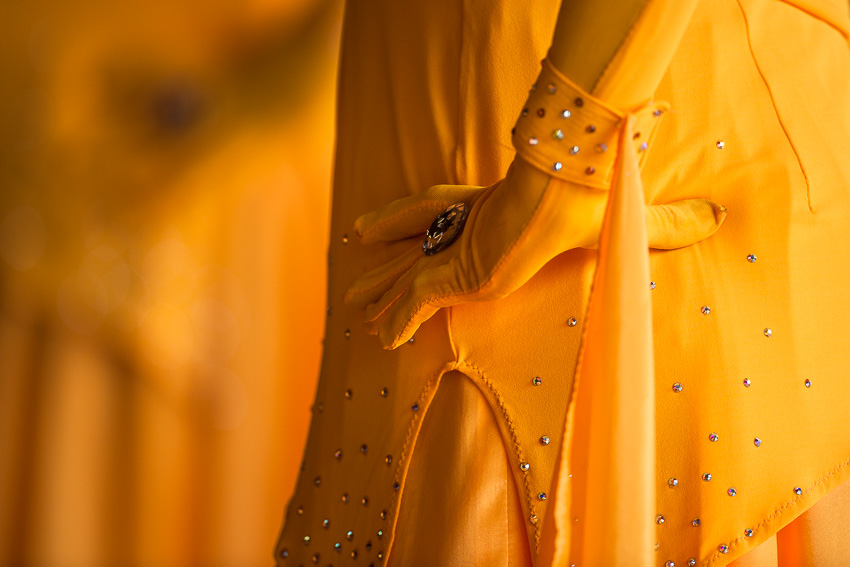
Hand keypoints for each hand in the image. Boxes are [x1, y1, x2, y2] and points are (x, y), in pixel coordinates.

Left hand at [344, 158, 724, 348]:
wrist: (571, 187)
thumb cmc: (593, 195)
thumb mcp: (626, 220)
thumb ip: (661, 224)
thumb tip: (716, 218)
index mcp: (496, 208)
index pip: (446, 207)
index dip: (419, 213)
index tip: (398, 221)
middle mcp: (468, 226)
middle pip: (415, 236)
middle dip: (387, 251)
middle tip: (357, 263)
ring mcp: (458, 249)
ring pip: (404, 271)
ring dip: (379, 292)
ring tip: (354, 311)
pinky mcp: (454, 271)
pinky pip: (414, 302)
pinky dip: (397, 320)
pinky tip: (380, 341)